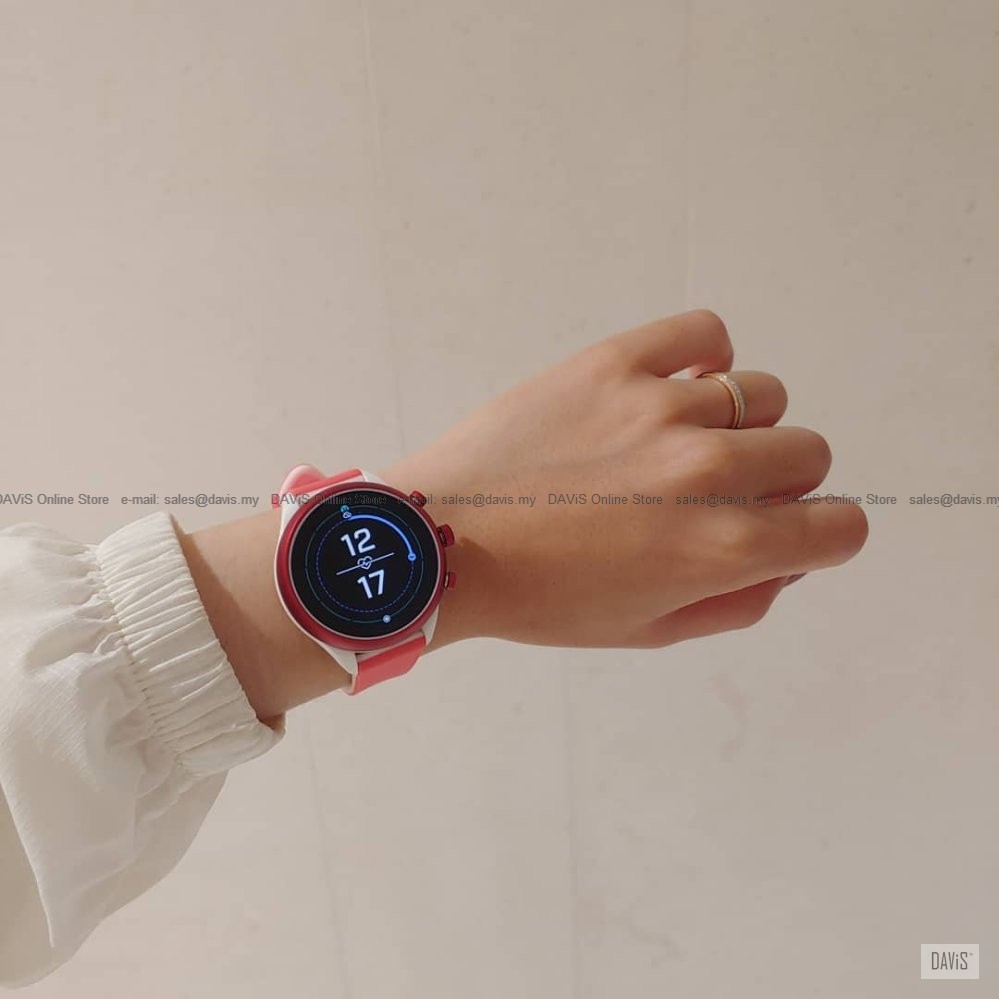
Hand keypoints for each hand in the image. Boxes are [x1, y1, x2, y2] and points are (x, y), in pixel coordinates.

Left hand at [383, 310, 867, 649]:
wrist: (444, 540)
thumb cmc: (541, 598)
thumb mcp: (648, 630)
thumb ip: (739, 601)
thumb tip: (786, 558)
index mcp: (722, 549)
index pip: (841, 528)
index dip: (821, 534)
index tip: (785, 530)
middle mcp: (708, 470)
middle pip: (809, 453)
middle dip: (778, 481)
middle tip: (713, 494)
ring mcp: (663, 406)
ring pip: (762, 394)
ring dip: (738, 423)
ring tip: (677, 442)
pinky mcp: (616, 361)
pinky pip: (706, 333)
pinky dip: (704, 356)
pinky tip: (671, 387)